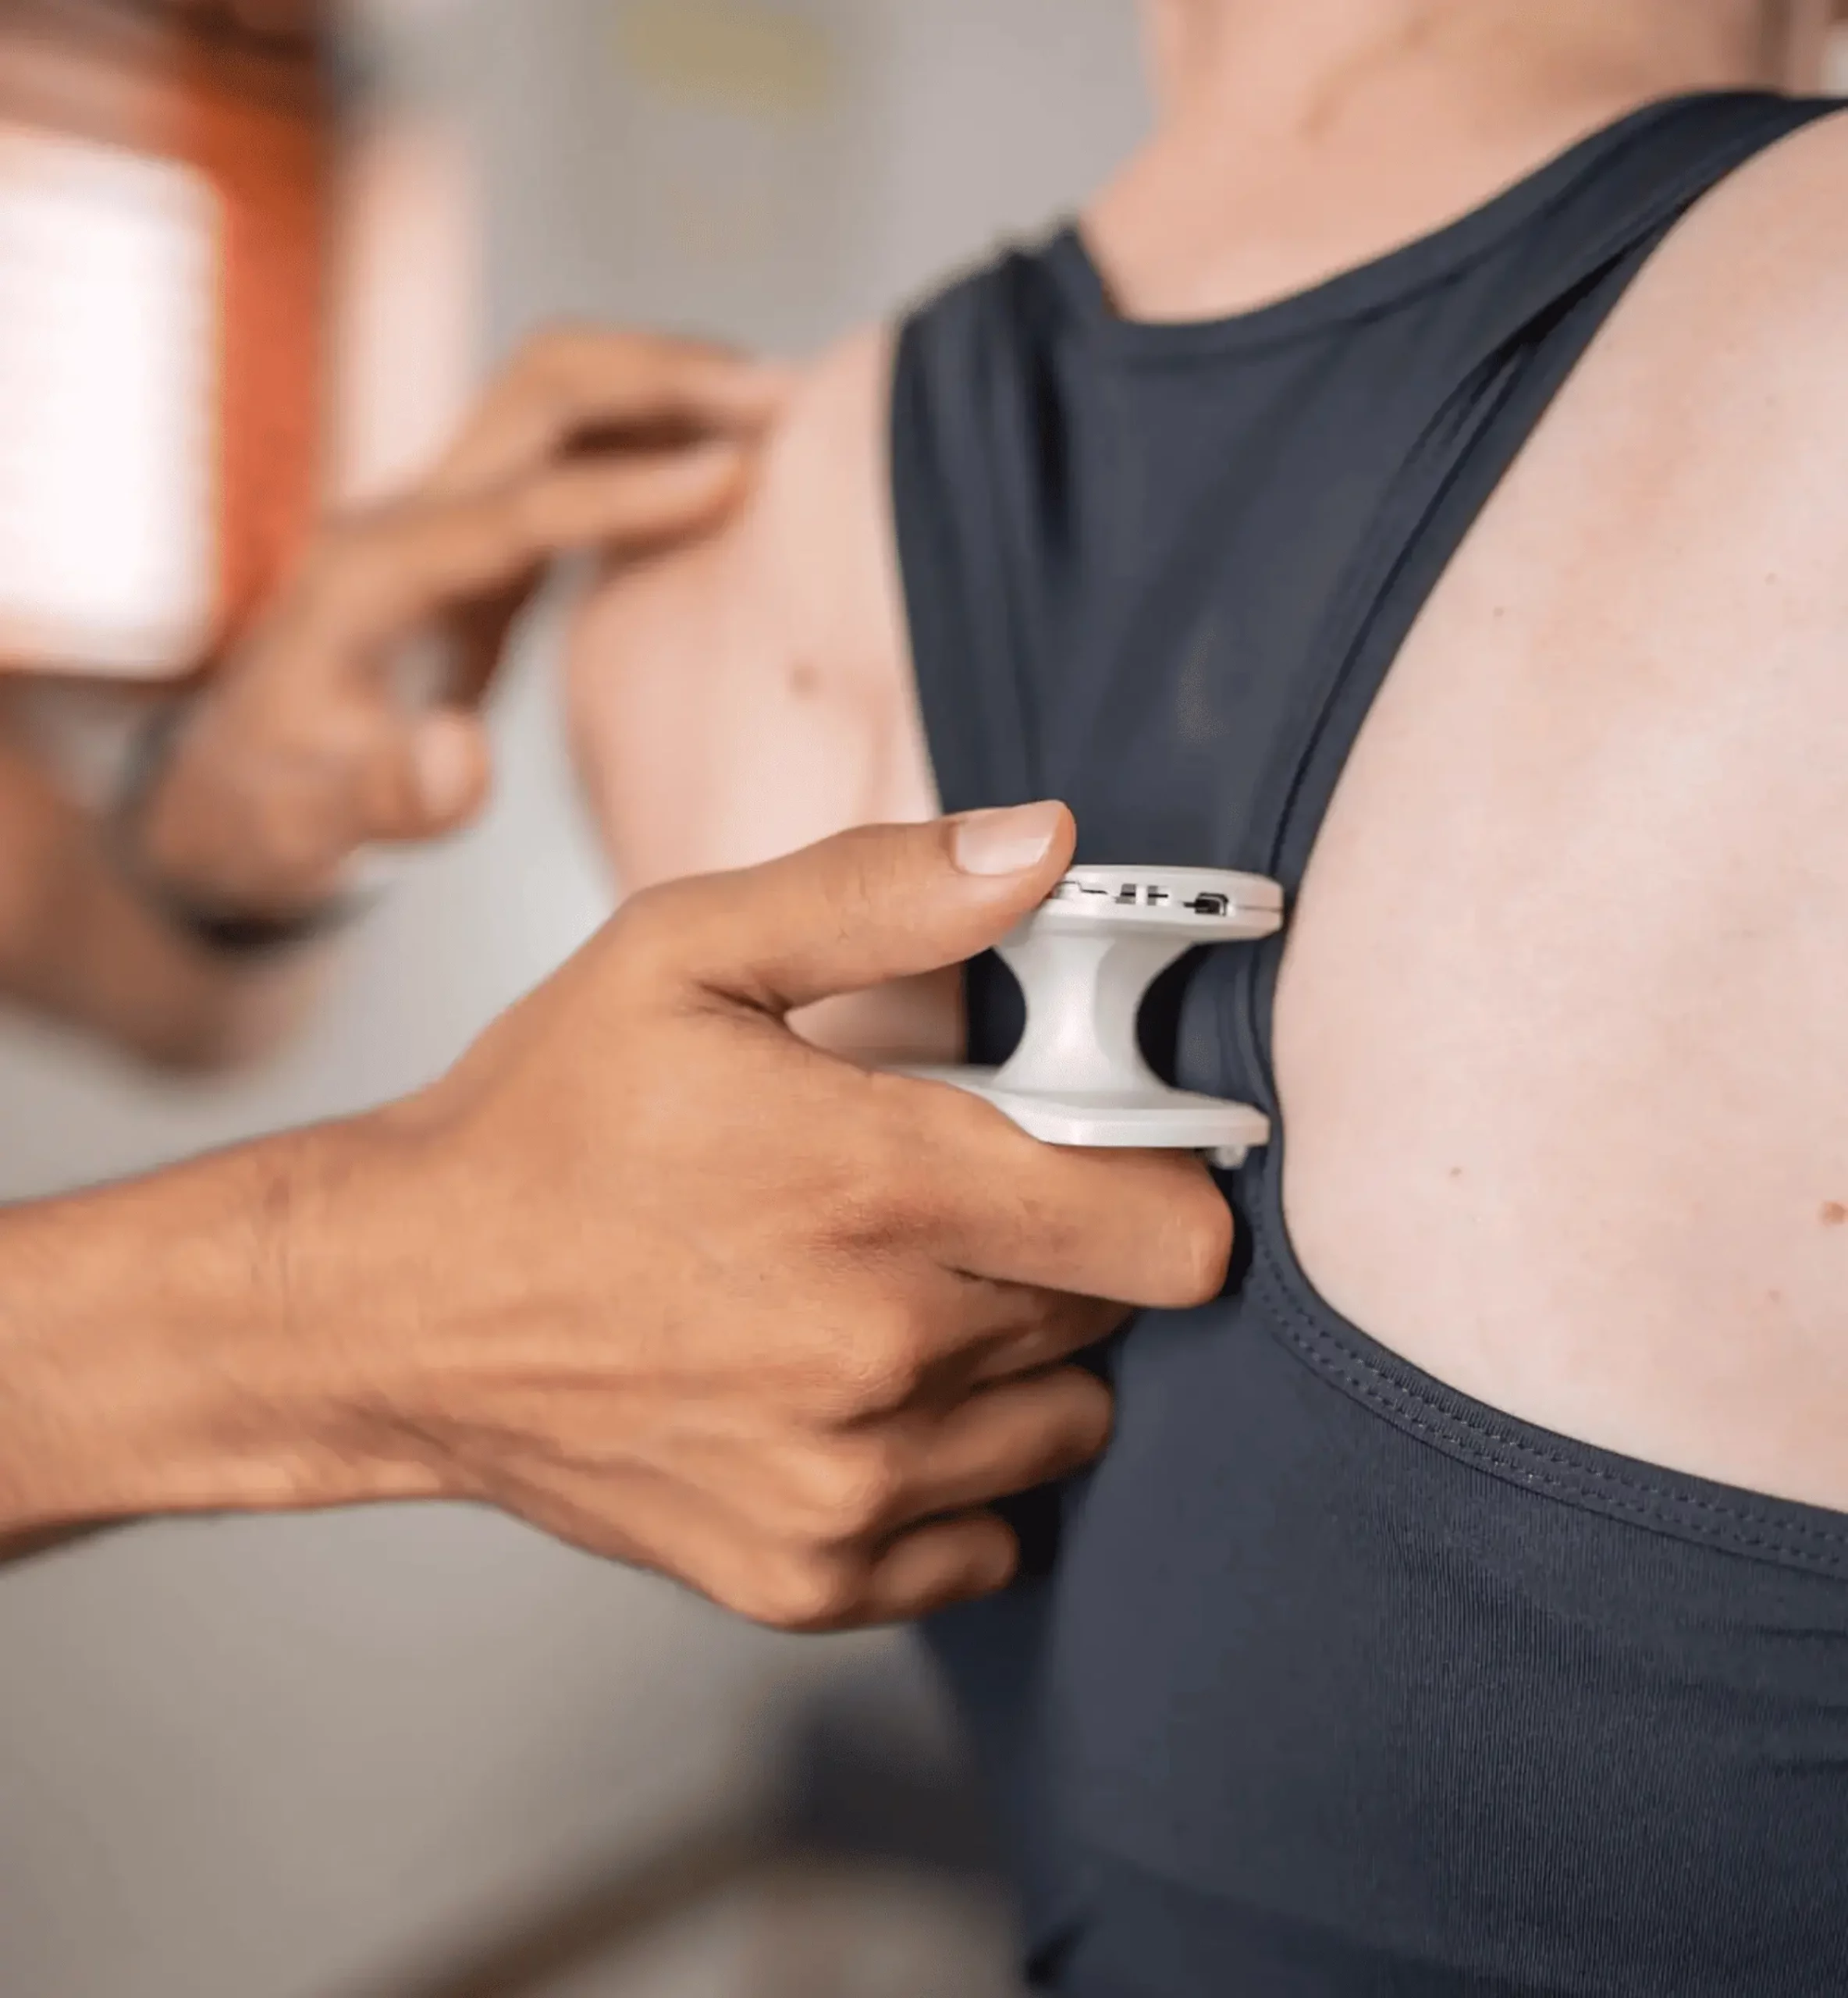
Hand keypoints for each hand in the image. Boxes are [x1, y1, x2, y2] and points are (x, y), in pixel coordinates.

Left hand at [130, 327, 787, 916]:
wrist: (232, 779)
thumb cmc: (271, 808)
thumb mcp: (303, 829)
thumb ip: (384, 798)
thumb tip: (463, 758)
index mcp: (371, 578)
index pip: (520, 506)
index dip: (629, 489)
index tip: (737, 476)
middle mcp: (406, 515)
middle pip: (541, 389)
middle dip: (663, 375)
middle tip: (788, 398)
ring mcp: (445, 511)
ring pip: (562, 395)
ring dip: (667, 381)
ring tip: (785, 406)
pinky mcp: (482, 531)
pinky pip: (578, 448)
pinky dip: (657, 430)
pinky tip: (731, 455)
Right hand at [303, 804, 1232, 1629]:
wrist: (391, 1307)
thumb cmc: (538, 1125)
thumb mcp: (686, 952)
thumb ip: (883, 895)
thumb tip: (1044, 846)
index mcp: (877, 1185)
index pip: (1168, 1228)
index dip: (1162, 1175)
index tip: (1117, 1148)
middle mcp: (882, 1352)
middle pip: (1114, 1317)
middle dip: (1067, 1251)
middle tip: (951, 1201)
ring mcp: (847, 1482)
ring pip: (1063, 1426)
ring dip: (1020, 1361)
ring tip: (900, 1294)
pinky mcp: (806, 1573)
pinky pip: (986, 1537)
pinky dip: (956, 1471)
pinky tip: (863, 1397)